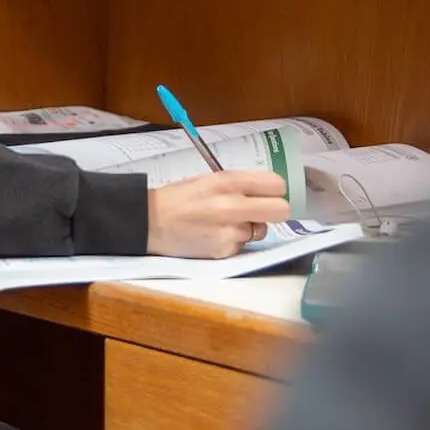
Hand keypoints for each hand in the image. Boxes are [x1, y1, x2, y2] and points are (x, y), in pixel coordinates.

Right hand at [146, 170, 292, 258]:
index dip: (274, 190)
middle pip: (281, 210)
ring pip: (261, 230)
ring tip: (224, 224)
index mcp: (228, 181)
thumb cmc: (178, 199)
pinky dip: (233, 242)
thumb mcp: (209, 179)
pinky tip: (214, 236)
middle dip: (274, 211)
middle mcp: (233, 204)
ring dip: (249, 228)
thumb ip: (238, 185)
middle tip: (262, 212)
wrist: (149, 223)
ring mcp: (230, 230)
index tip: (268, 194)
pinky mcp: (225, 250)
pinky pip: (242, 246)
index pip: (276, 184)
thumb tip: (266, 193)